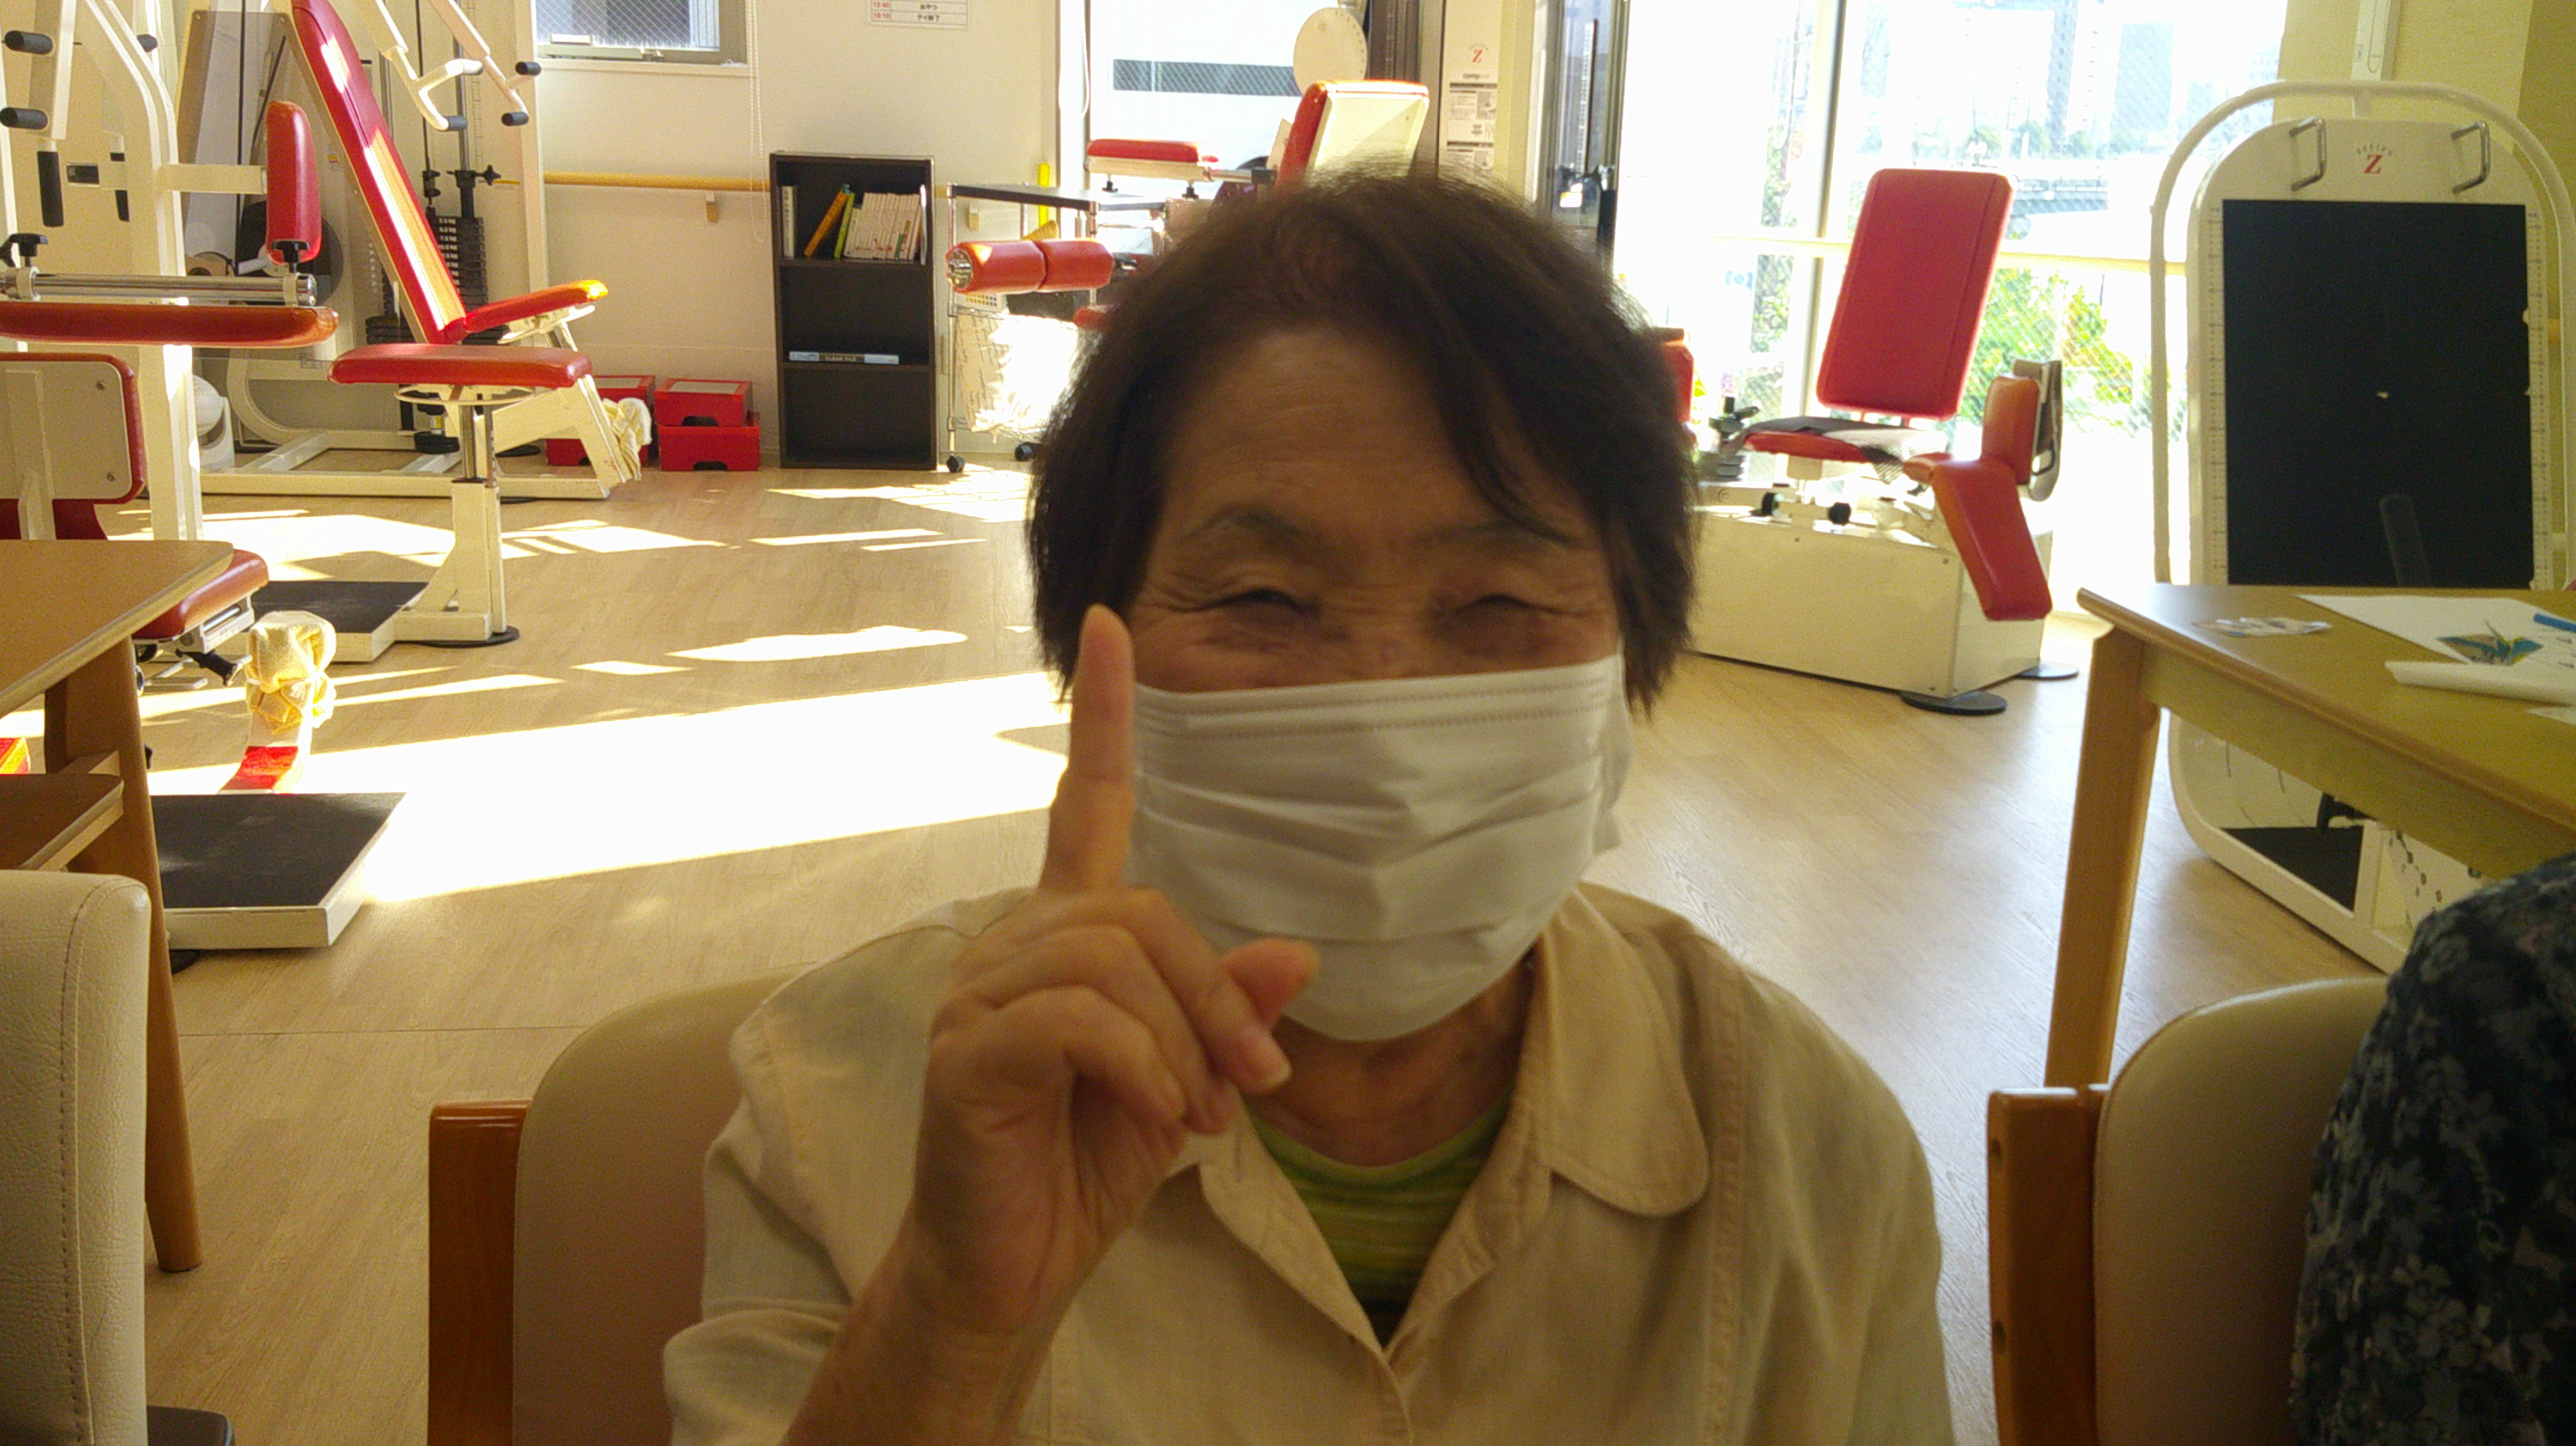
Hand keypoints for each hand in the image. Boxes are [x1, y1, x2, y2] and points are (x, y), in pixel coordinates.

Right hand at [897, 605, 1313, 1341]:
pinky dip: (1143, 1070)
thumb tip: (1297, 953)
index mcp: (1063, 936)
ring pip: (1114, 961)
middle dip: (1215, 996)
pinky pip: (1078, 1021)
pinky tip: (1160, 1122)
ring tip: (1199, 1116)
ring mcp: (977, 994)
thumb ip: (1230, 1013)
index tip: (1115, 622)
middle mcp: (1011, 944)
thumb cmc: (1087, 1164)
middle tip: (1251, 1085)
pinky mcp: (963, 1053)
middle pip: (1140, 910)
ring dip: (1183, 1042)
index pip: (1082, 803)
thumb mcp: (1187, 1082)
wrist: (1012, 1269)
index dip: (1105, 717)